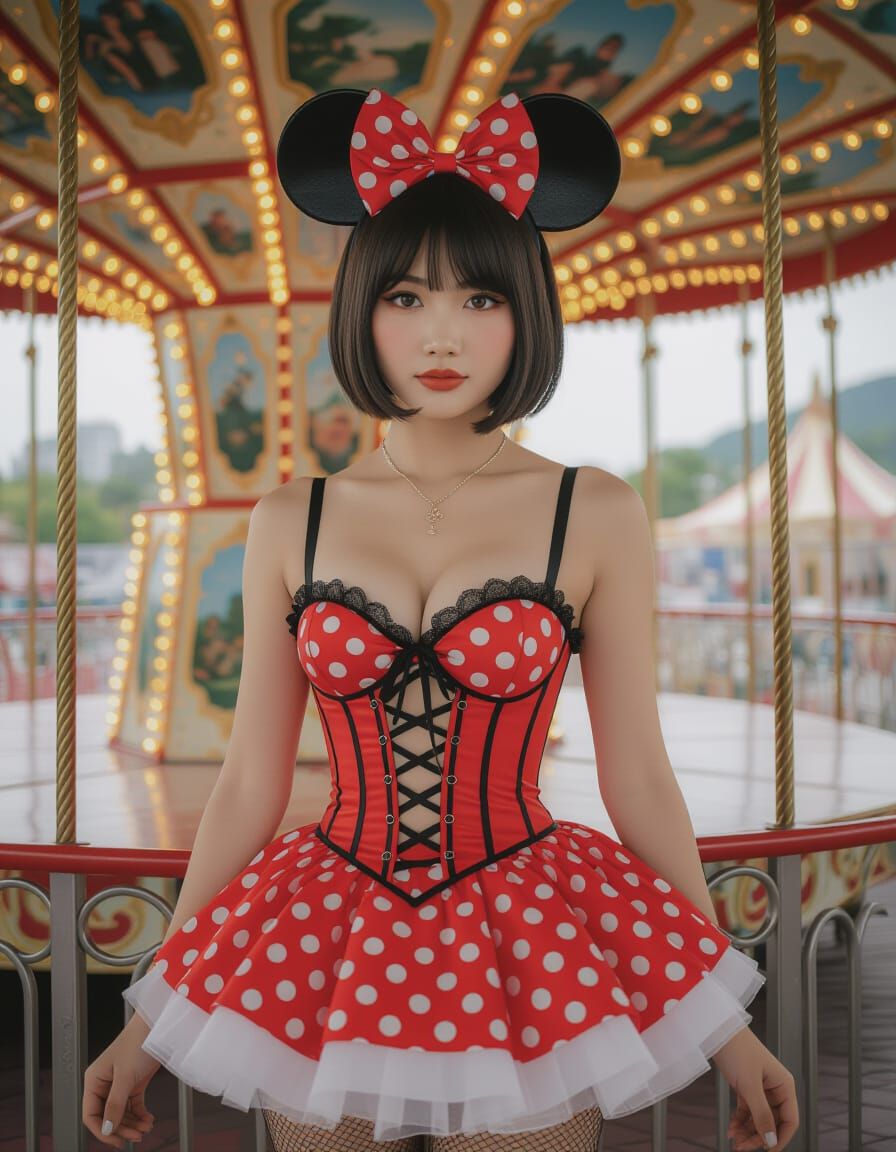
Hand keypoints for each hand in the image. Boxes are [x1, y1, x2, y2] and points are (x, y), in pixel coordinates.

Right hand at [82, 1018, 160, 1146]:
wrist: (159, 1026)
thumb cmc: (138, 1041)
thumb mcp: (125, 1076)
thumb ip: (115, 1104)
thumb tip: (107, 1128)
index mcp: (94, 1080)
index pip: (91, 1114)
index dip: (101, 1131)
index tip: (116, 1141)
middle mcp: (104, 1083)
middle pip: (107, 1116)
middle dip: (121, 1128)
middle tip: (136, 1136)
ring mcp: (120, 1083)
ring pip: (121, 1113)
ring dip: (133, 1123)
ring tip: (145, 1128)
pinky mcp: (134, 1082)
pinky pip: (133, 1105)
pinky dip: (140, 1114)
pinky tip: (148, 1120)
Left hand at [712, 1028, 799, 1149]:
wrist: (716, 1030)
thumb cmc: (737, 1050)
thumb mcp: (750, 1085)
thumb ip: (761, 1114)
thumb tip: (772, 1140)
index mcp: (784, 1085)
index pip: (790, 1120)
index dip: (781, 1138)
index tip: (768, 1151)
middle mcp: (775, 1088)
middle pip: (772, 1122)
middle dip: (758, 1136)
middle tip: (742, 1148)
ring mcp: (760, 1088)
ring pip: (758, 1118)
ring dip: (747, 1131)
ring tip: (734, 1141)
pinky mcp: (746, 1086)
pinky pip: (747, 1110)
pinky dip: (739, 1120)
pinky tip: (731, 1129)